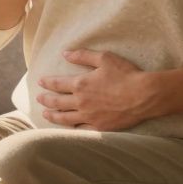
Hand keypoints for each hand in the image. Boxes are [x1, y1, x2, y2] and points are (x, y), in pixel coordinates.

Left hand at [36, 49, 156, 130]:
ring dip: (53, 116)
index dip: (47, 83)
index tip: (40, 82)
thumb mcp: (104, 58)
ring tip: (45, 115)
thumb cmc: (125, 74)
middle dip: (46, 100)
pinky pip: (80, 130)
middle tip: (38, 99)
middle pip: (57, 102)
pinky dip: (71, 129)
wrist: (144, 95)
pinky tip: (67, 128)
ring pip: (65, 118)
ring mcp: (89, 117)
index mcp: (81, 84)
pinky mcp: (99, 128)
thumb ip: (83, 55)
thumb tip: (65, 53)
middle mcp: (81, 102)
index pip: (57, 84)